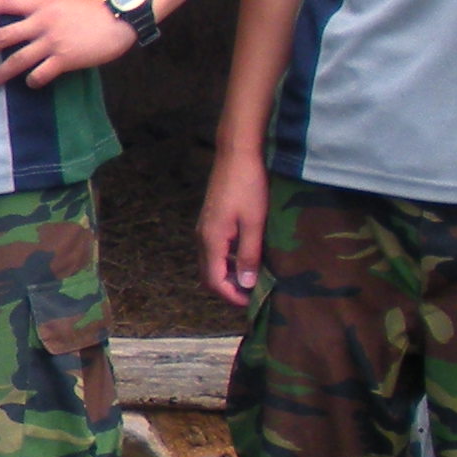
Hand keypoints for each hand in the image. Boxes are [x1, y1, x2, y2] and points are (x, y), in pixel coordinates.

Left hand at [0, 0, 134, 91]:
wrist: (121, 16)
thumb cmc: (99, 4)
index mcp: (42, 5)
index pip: (6, 3)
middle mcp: (42, 23)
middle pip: (3, 37)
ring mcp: (52, 42)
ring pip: (17, 60)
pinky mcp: (65, 59)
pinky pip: (42, 74)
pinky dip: (33, 81)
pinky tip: (31, 84)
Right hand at [199, 147, 271, 310]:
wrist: (236, 154)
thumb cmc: (248, 187)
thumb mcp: (254, 223)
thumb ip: (249, 255)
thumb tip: (247, 284)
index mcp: (211, 240)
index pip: (215, 281)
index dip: (232, 296)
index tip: (253, 302)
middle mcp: (202, 237)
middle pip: (208, 276)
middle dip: (228, 290)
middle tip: (253, 294)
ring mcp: (204, 229)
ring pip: (211, 263)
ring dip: (228, 276)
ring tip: (253, 279)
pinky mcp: (210, 221)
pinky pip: (214, 251)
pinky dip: (227, 262)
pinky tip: (246, 258)